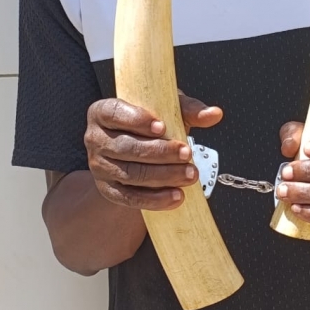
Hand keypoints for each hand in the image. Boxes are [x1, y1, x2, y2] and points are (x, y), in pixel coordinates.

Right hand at [85, 94, 222, 210]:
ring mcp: (99, 167)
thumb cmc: (151, 124)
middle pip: (126, 147)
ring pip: (130, 174)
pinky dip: (155, 199)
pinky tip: (176, 196)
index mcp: (103, 112)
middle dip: (160, 152)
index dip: (136, 120)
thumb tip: (214, 114)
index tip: (162, 127)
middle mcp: (95, 139)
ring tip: (190, 175)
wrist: (136, 152)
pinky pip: (130, 198)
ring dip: (163, 176)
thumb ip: (189, 109)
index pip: (115, 113)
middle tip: (187, 153)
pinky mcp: (108, 190)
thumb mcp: (167, 109)